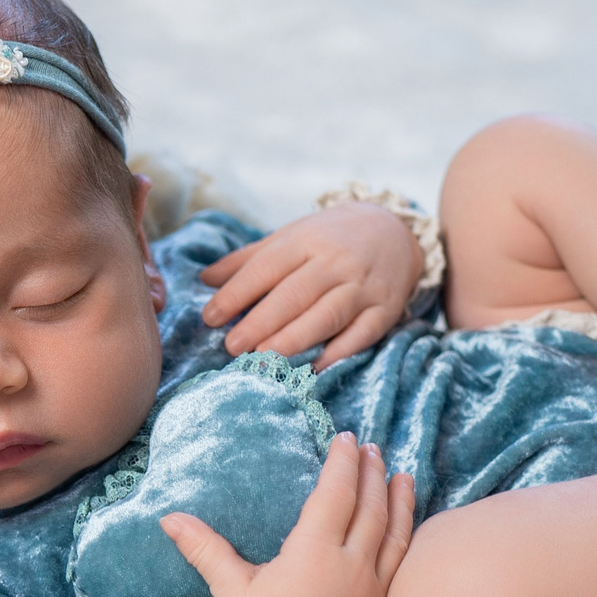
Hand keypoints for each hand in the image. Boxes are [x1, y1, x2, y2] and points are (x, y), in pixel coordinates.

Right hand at [159, 435, 415, 596]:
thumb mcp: (232, 592)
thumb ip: (205, 549)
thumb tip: (168, 519)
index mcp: (313, 553)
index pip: (335, 493)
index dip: (342, 463)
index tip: (347, 439)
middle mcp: (350, 565)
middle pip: (369, 506)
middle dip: (371, 473)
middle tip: (371, 448)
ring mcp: (371, 588)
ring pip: (393, 531)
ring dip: (396, 498)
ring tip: (400, 474)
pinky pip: (400, 560)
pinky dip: (406, 533)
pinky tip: (406, 522)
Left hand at [197, 202, 423, 368]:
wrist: (393, 230)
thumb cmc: (328, 239)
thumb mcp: (288, 238)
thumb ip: (247, 260)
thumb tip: (203, 279)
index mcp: (305, 241)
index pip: (266, 267)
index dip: (237, 293)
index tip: (210, 317)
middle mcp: (335, 262)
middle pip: (295, 294)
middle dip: (261, 322)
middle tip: (232, 346)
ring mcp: (363, 287)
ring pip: (327, 315)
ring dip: (294, 339)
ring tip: (263, 358)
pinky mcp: (385, 310)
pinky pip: (362, 334)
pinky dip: (338, 352)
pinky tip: (313, 366)